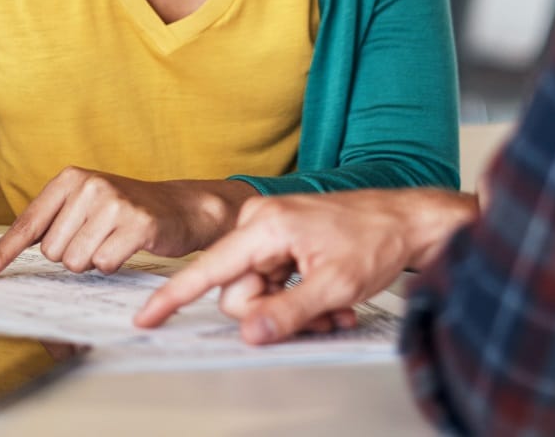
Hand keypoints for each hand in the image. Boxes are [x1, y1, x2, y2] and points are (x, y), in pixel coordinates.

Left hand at [0, 168, 254, 280]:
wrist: (179, 206)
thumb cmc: (125, 210)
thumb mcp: (85, 203)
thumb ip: (51, 221)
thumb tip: (7, 252)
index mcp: (70, 179)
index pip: (27, 224)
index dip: (3, 255)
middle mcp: (89, 186)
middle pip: (53, 252)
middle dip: (72, 255)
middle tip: (97, 238)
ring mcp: (114, 203)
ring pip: (77, 262)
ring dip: (94, 261)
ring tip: (113, 241)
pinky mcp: (138, 224)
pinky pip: (105, 264)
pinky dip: (114, 264)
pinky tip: (128, 246)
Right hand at [133, 188, 478, 343]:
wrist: (407, 220)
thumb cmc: (376, 240)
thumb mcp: (334, 286)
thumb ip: (288, 313)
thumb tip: (249, 334)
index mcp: (265, 226)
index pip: (210, 269)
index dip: (175, 297)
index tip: (147, 318)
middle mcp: (261, 224)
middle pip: (240, 292)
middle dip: (274, 313)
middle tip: (320, 317)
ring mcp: (272, 232)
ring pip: (261, 293)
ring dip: (294, 309)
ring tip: (334, 307)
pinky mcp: (284, 241)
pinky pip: (275, 283)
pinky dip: (301, 297)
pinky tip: (332, 298)